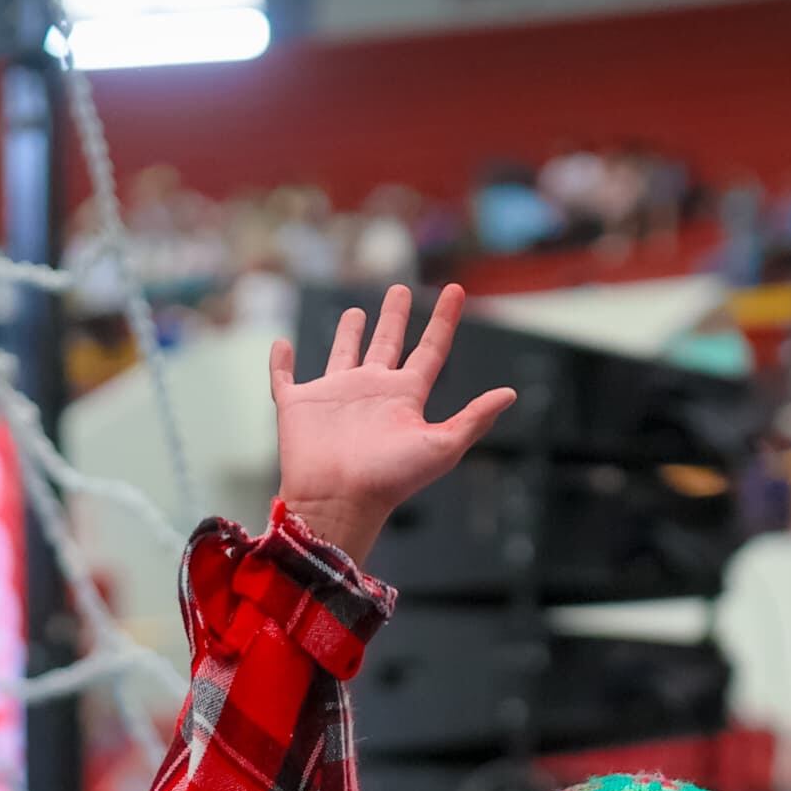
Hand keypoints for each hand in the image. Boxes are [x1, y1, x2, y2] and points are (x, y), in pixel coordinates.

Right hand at [269, 284, 514, 565]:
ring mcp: (334, 397)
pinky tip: (281, 344)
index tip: (456, 290)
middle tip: (400, 290)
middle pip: (388, 344)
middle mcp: (372, 391)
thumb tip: (510, 394)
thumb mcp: (441, 446)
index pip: (430, 350)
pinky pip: (285, 378)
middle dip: (395, 317)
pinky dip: (280, 362)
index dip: (444, 320)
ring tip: (357, 312)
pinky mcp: (298, 406)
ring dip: (349, 334)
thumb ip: (474, 418)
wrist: (339, 501)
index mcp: (404, 397)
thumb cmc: (390, 479)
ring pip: (343, 354)